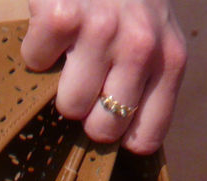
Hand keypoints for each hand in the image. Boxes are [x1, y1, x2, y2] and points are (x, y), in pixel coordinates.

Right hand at [20, 0, 187, 154]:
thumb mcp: (158, 35)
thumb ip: (151, 81)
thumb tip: (122, 139)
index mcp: (170, 61)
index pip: (145, 138)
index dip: (120, 137)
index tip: (108, 119)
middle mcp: (142, 48)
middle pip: (103, 129)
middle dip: (87, 112)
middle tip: (86, 80)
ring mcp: (102, 31)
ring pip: (69, 106)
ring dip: (60, 83)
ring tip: (70, 53)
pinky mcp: (63, 15)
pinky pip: (36, 63)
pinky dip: (36, 49)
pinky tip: (53, 29)